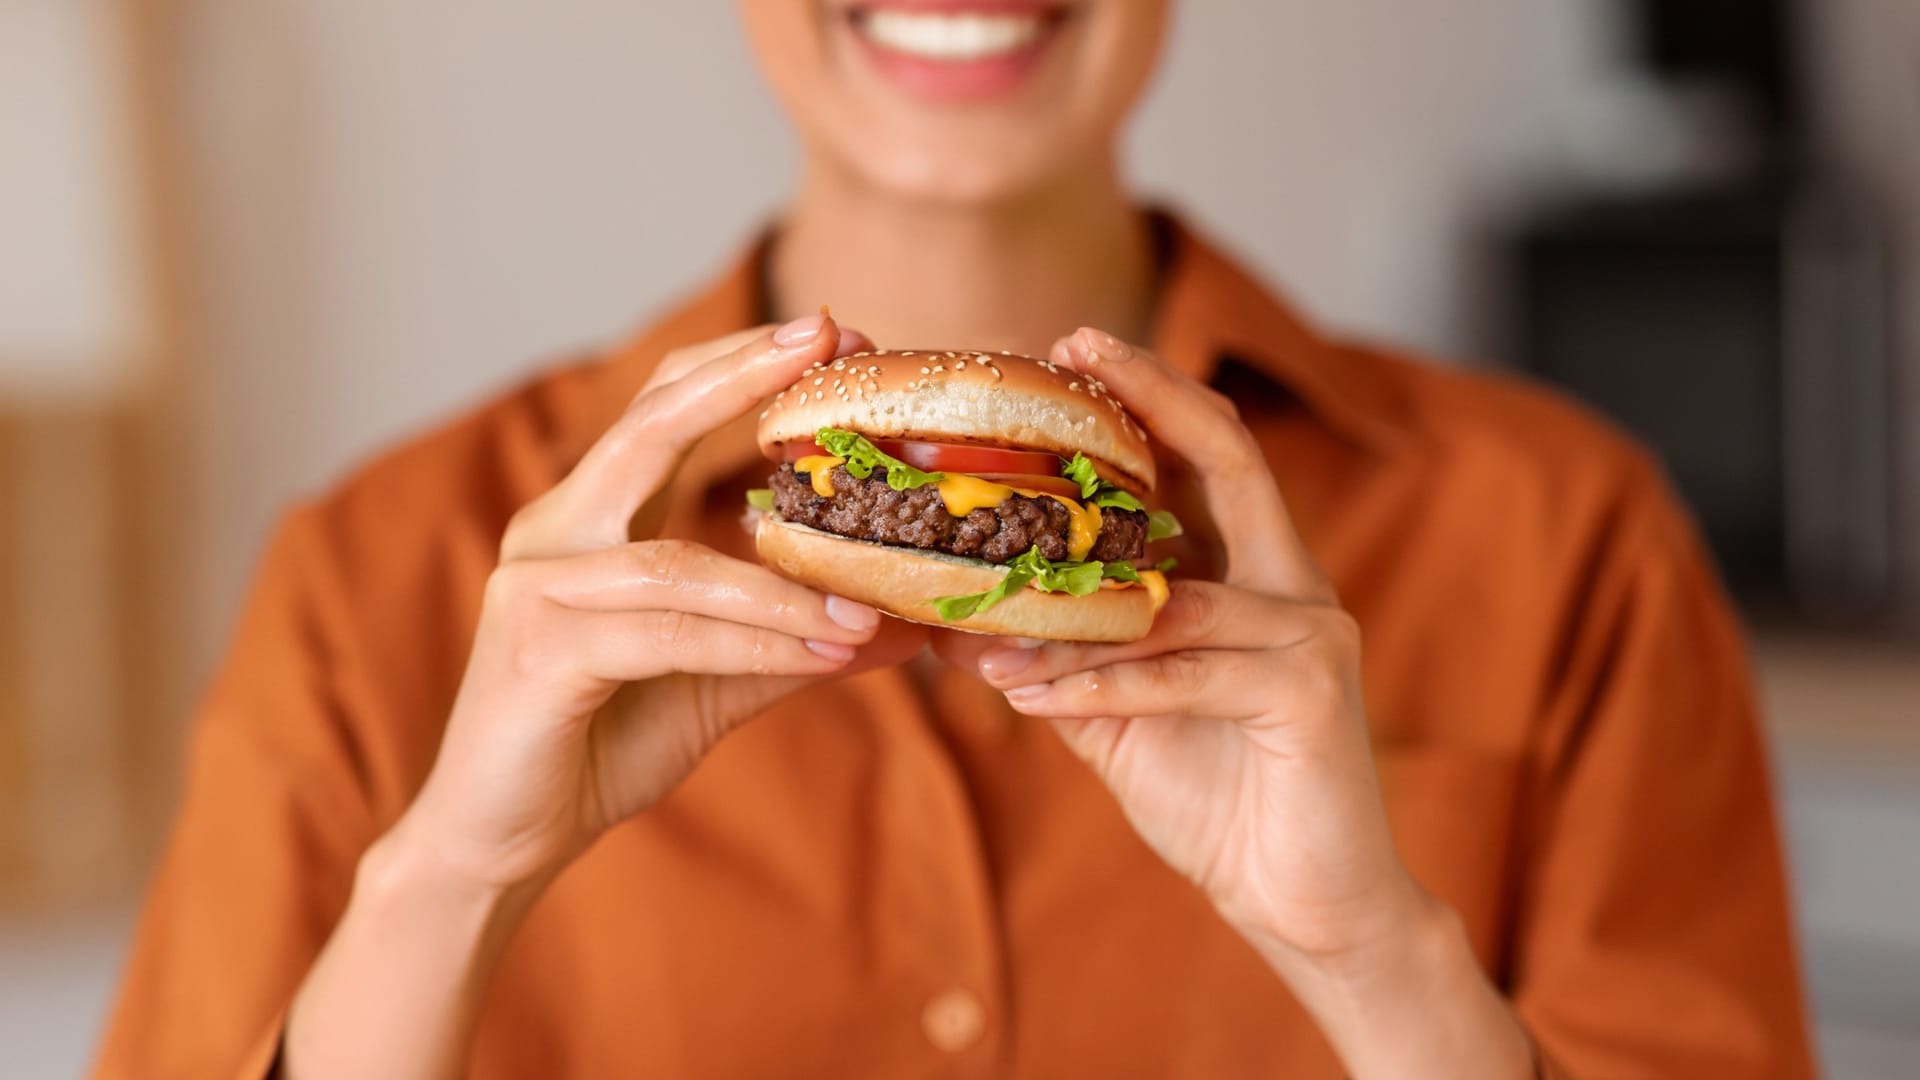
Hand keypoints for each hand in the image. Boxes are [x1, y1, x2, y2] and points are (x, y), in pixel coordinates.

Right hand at [404, 314, 926, 891]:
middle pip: (649, 424)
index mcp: (595, 519)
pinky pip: (663, 631)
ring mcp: (536, 584)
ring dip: (784, 585)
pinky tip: (819, 652)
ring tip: (869, 608)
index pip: (664, 408)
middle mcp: (557, 530)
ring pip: (678, 559)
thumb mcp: (716, 681)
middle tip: (830, 338)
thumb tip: (899, 625)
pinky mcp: (535, 650)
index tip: (834, 333)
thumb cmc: (600, 745)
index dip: (742, 363)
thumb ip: (792, 643)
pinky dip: (750, 638)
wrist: (502, 843)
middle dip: (743, 375)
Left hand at [935, 327, 1418, 958]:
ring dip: (1070, 604)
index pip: (1208, 456)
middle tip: (1073, 352)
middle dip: (1152, 399)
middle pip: (1230, 459)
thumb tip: (961, 630)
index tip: (1073, 347)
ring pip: (1176, 592)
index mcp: (1254, 576)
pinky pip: (1183, 672)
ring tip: (980, 602)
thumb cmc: (1217, 796)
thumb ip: (1066, 661)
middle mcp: (1293, 585)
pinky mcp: (1313, 693)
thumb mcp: (1124, 716)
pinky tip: (1025, 693)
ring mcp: (1313, 634)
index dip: (1149, 395)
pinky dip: (1096, 682)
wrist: (1304, 900)